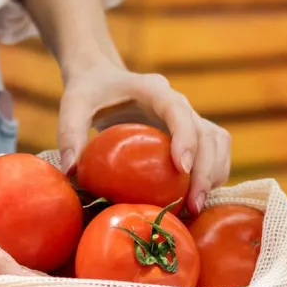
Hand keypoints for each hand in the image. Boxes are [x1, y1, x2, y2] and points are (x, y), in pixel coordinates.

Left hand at [57, 61, 231, 214]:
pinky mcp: (189, 133)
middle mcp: (178, 102)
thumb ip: (70, 132)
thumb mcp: (73, 105)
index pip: (178, 111)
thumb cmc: (89, 91)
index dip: (185, 138)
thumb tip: (70, 170)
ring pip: (217, 143)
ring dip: (214, 174)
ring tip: (197, 208)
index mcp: (153, 90)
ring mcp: (188, 117)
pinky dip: (212, 174)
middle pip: (207, 133)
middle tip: (193, 205)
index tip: (183, 168)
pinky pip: (213, 152)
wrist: (102, 79)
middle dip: (206, 170)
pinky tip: (196, 200)